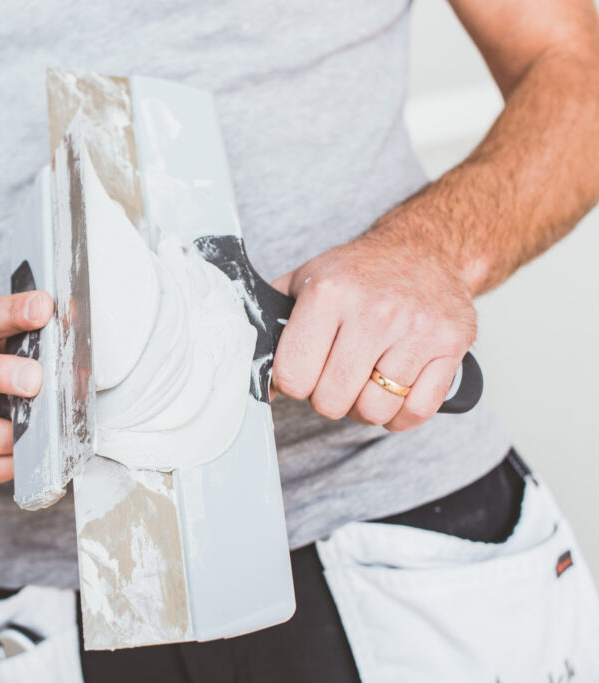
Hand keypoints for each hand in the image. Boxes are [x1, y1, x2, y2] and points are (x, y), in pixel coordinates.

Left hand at [270, 233, 475, 431]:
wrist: (423, 249)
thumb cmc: (357, 274)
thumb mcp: (303, 282)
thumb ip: (272, 328)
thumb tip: (253, 381)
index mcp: (328, 294)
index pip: (293, 376)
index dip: (292, 381)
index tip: (301, 370)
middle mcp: (374, 311)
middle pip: (332, 400)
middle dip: (327, 397)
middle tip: (334, 375)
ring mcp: (416, 330)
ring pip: (374, 411)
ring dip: (363, 407)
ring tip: (363, 380)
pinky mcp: (450, 346)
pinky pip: (417, 411)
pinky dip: (400, 415)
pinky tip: (393, 391)